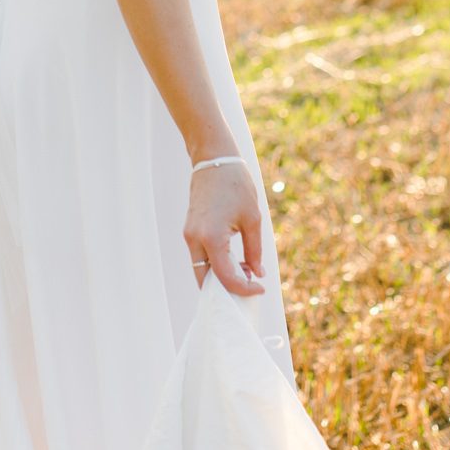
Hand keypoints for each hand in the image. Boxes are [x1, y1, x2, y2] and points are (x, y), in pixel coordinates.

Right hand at [183, 160, 264, 296]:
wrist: (213, 160)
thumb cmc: (235, 185)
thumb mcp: (252, 219)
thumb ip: (254, 250)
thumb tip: (257, 274)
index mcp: (211, 237)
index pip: (225, 277)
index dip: (244, 289)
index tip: (260, 288)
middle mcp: (194, 239)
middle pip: (205, 281)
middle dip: (226, 290)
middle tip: (249, 286)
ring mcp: (189, 235)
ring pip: (201, 270)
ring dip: (220, 277)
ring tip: (245, 271)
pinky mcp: (189, 230)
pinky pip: (200, 257)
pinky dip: (214, 265)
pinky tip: (234, 262)